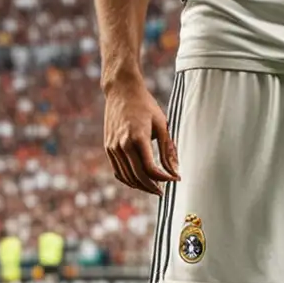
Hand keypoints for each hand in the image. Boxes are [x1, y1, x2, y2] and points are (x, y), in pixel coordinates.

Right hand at [103, 75, 179, 194]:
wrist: (121, 91)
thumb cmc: (145, 105)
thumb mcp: (161, 124)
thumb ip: (168, 150)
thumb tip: (175, 171)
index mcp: (137, 138)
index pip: (150, 169)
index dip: (163, 178)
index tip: (174, 179)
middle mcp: (122, 145)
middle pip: (138, 176)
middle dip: (152, 187)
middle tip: (163, 191)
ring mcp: (112, 147)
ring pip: (127, 177)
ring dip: (140, 186)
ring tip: (153, 188)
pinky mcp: (108, 147)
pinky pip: (118, 171)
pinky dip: (128, 180)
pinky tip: (139, 181)